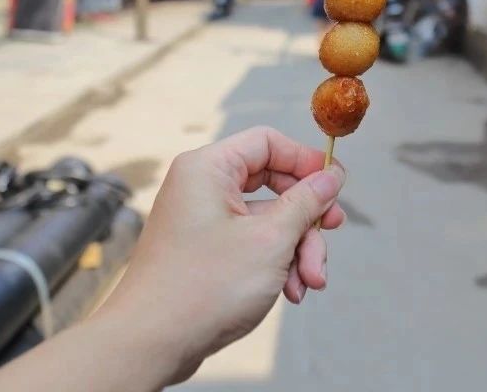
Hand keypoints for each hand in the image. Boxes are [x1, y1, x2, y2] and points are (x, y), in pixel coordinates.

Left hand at [94, 127, 345, 384]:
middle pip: (273, 184)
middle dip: (306, 218)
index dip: (305, 161)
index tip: (335, 185)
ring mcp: (203, 221)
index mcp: (208, 169)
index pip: (267, 143)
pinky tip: (291, 292)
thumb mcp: (270, 240)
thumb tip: (330, 177)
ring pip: (267, 220)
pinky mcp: (205, 251)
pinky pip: (251, 244)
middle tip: (332, 232)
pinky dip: (275, 264)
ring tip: (310, 283)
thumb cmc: (202, 287)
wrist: (151, 342)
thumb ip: (305, 203)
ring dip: (296, 249)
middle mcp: (202, 188)